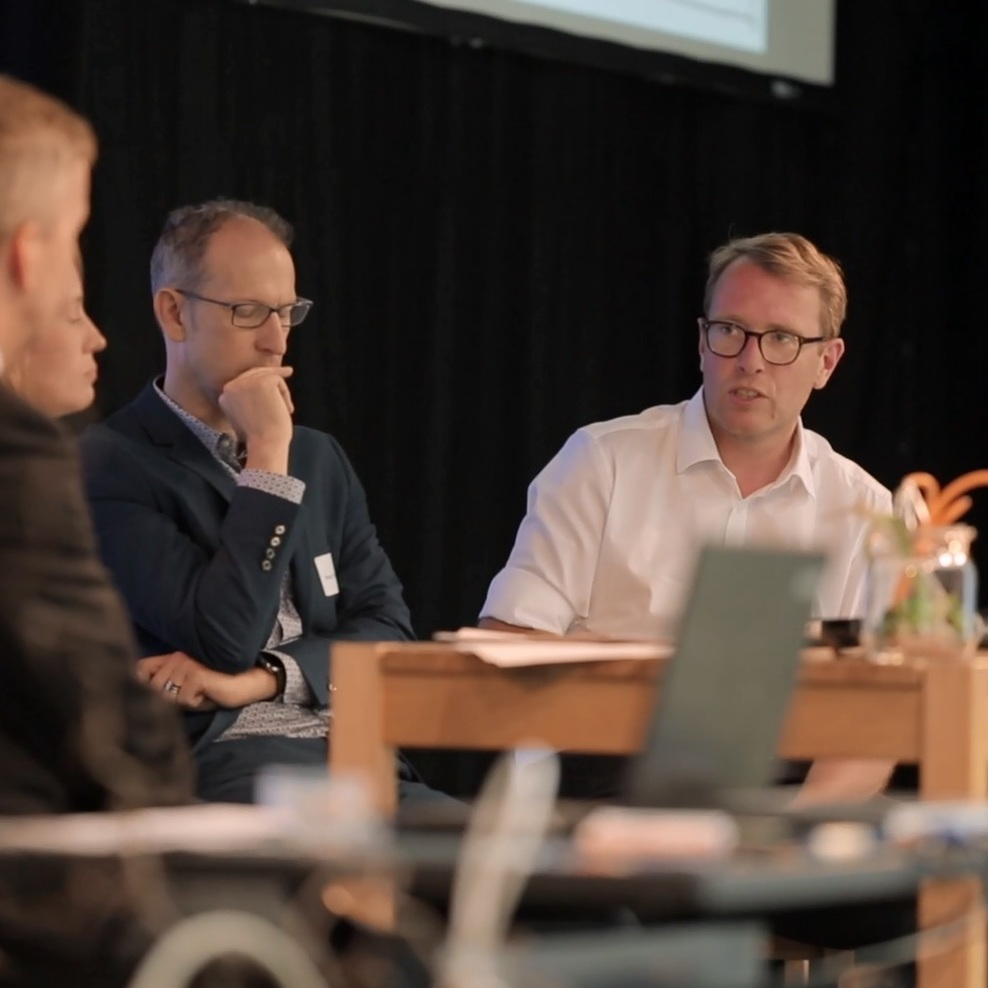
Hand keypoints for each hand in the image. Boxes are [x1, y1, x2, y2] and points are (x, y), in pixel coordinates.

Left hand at [136, 652, 278, 709]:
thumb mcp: (187, 685)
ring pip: (168, 696)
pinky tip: (209, 693)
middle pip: (154, 687)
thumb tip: (142, 697)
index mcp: (172, 657)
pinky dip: (196, 703)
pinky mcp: (196, 674)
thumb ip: (167, 686)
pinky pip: (184, 700)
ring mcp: (186, 664)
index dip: (139, 682)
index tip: (148, 694)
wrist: (247, 682)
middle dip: (169, 699)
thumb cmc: (216, 687)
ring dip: (185, 702)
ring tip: (201, 693)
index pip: (141, 668)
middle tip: (191, 694)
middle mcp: (176, 657)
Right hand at [218, 367, 294, 469]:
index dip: (260, 380)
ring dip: (281, 393)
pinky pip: (278, 380)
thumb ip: (249, 400)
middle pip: (255, 373)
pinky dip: (285, 395)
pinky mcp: (261, 381)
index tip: (277, 376)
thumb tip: (263, 389)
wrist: (265, 444)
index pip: (243, 380)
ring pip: (269, 376)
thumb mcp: (248, 416)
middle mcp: (230, 386)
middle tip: (289, 371)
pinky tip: (286, 409)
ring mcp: (245, 382)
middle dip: (273, 375)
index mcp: (224, 396)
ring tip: (287, 410)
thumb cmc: (261, 437)